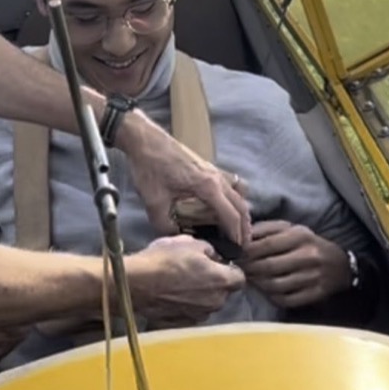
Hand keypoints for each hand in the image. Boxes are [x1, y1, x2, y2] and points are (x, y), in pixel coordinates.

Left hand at [116, 112, 251, 250]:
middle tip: (243, 245)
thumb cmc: (149, 168)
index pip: (230, 216)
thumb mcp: (153, 201)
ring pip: (239, 193)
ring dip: (242, 211)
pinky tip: (225, 205)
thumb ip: (165, 225)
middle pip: (240, 205)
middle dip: (244, 227)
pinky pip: (230, 184)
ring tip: (239, 228)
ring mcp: (213, 170)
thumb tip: (176, 236)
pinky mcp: (207, 166)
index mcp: (207, 187)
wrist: (144, 139)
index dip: (236, 235)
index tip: (238, 250)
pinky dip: (234, 197)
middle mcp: (216, 178)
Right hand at [124, 236, 245, 324]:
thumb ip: (209, 250)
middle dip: (213, 282)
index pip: (239, 278)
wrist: (134, 283)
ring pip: (207, 303)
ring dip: (199, 295)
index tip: (218, 263)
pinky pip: (190, 312)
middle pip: (223, 292)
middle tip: (195, 270)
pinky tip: (170, 294)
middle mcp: (214, 302)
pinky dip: (185, 305)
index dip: (230, 269)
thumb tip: (214, 256)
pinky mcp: (182, 323)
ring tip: (179, 282)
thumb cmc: (162, 260)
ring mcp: (198, 315)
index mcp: (221, 281)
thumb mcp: (189, 242)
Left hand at [240, 221, 351, 308]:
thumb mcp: (292, 229)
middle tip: (239, 269)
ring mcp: (312, 277)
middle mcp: (308, 256)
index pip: (266, 245)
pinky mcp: (315, 294)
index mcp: (300, 236)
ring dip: (258, 284)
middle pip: (269, 267)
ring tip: (250, 279)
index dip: (247, 252)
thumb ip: (266, 229)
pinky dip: (271, 297)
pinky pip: (286, 300)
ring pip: (275, 286)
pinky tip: (265, 290)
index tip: (235, 254)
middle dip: (249, 269)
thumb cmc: (308, 244)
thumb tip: (242, 236)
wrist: (340, 265)